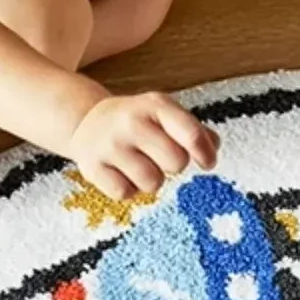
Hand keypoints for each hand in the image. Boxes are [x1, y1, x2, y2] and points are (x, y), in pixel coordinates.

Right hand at [66, 91, 219, 199]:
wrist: (87, 121)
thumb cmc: (137, 121)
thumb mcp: (164, 113)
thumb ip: (192, 130)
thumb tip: (212, 148)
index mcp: (155, 105)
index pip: (191, 133)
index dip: (205, 154)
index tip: (207, 164)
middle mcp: (132, 122)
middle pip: (176, 163)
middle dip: (174, 165)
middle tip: (160, 157)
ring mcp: (110, 145)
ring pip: (153, 183)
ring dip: (152, 180)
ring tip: (140, 165)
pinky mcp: (92, 168)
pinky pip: (126, 193)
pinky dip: (128, 188)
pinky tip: (122, 172)